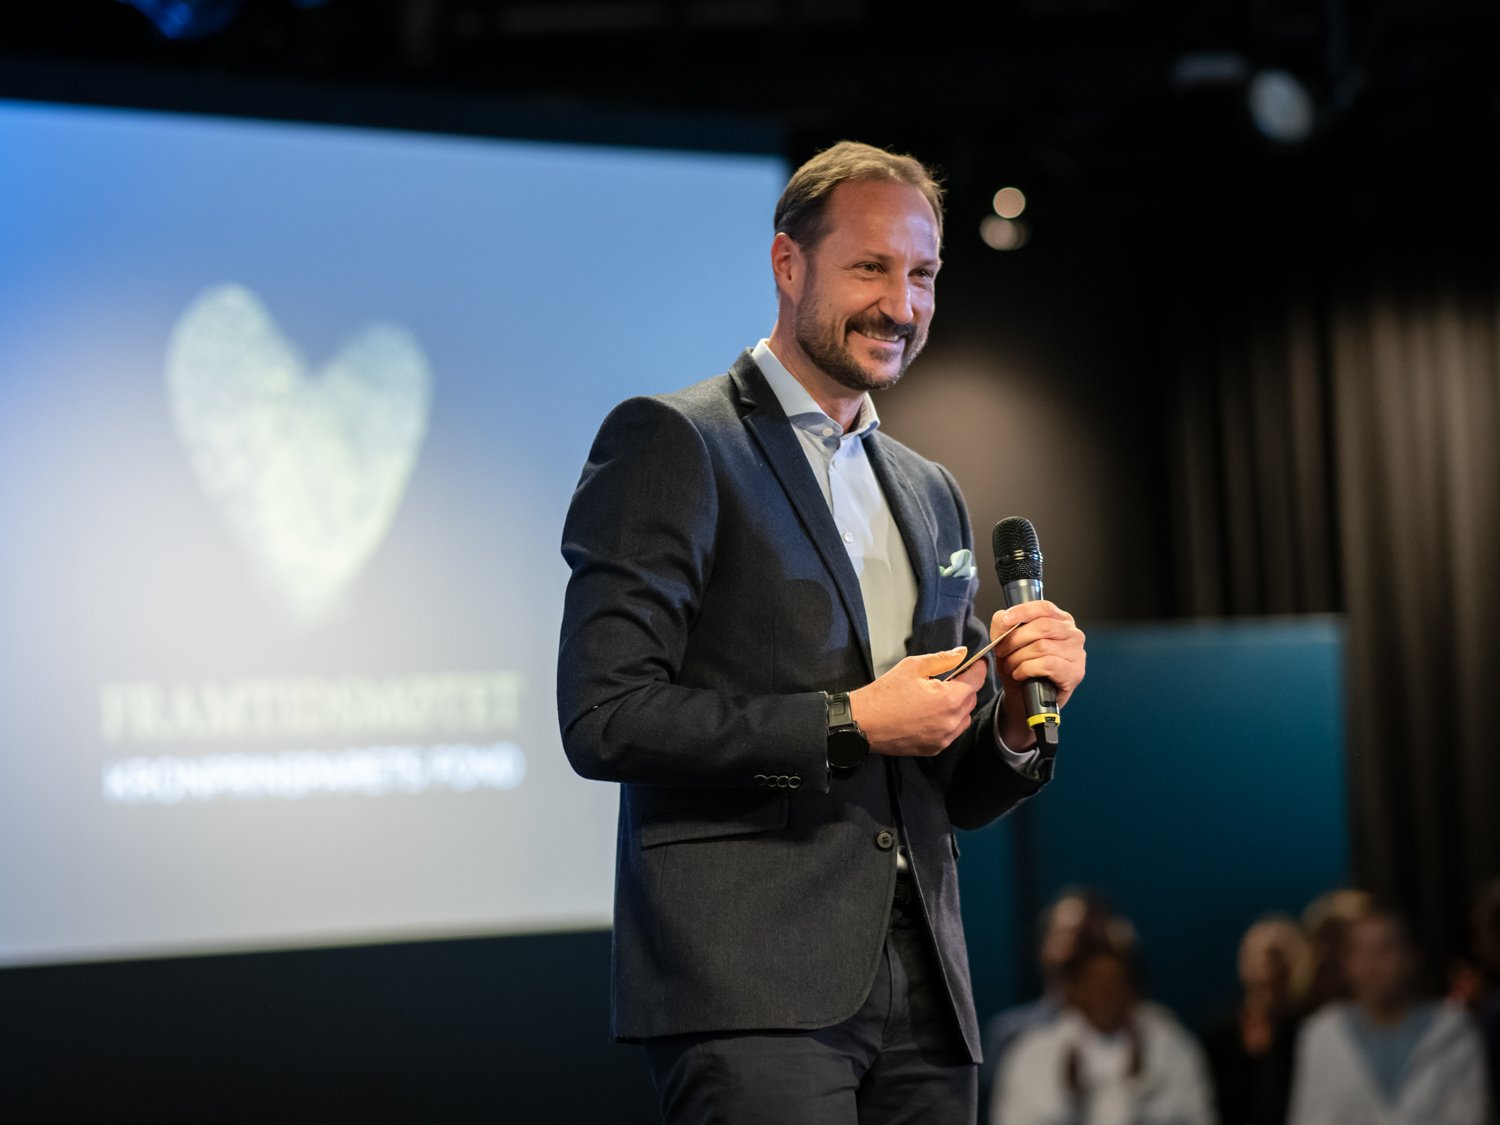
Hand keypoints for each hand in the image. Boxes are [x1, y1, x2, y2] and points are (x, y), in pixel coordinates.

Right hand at [848, 648, 985, 756]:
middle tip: (949, 678)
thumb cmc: (886, 693)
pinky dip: (948, 722)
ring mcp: (944, 739)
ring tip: (938, 698)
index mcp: (949, 699)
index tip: (976, 662)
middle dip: (965, 686)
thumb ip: (943, 659)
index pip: (976, 681)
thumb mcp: (913, 667)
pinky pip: (952, 733)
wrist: (864, 724)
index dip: (978, 668)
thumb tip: (963, 653)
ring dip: (958, 706)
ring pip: (964, 718)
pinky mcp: (935, 749)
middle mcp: (951, 722)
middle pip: (972, 700)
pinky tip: (931, 714)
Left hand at [989, 600, 1085, 748]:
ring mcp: (1077, 654)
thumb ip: (1003, 625)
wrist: (1024, 698)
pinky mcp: (1074, 672)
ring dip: (1018, 657)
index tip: (1004, 620)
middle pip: (1041, 627)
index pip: (1043, 607)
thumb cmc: (1020, 666)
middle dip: (1015, 639)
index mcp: (1060, 620)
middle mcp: (1073, 634)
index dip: (1022, 612)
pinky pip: (1047, 664)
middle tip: (1001, 651)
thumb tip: (1002, 619)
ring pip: (1041, 646)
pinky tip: (1020, 674)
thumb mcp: (1008, 642)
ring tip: (1011, 666)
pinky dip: (1027, 669)